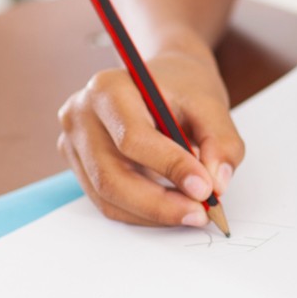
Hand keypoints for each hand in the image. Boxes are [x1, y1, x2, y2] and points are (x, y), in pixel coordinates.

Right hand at [57, 51, 243, 226]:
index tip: (205, 189)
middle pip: (110, 176)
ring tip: (191, 212)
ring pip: (107, 196)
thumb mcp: (212, 106)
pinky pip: (107, 201)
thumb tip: (216, 185)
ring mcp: (74, 142)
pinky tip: (173, 209)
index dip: (170, 167)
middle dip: (159, 204)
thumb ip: (221, 143)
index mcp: (109, 88)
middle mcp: (81, 115)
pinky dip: (143, 213)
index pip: (133, 138)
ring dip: (153, 214)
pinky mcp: (80, 165)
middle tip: (200, 214)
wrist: (163, 83)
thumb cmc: (184, 90)